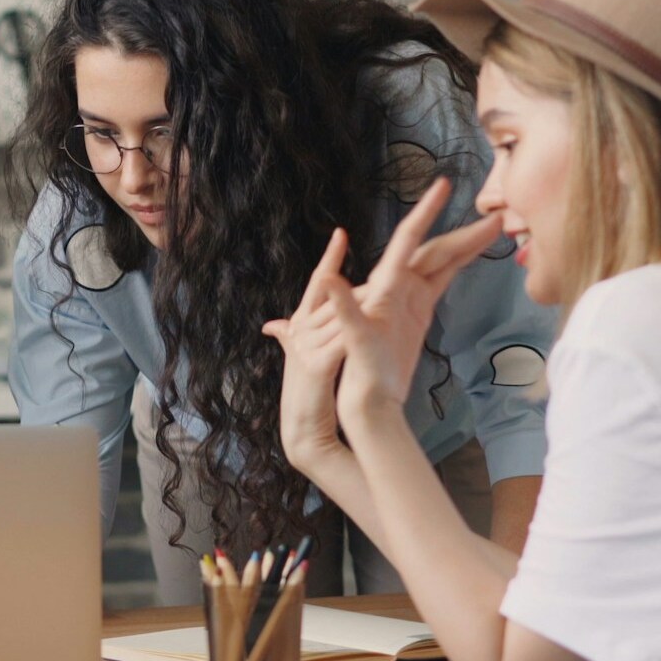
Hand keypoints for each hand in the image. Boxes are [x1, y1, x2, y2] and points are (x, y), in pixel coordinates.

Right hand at [261, 227, 354, 477]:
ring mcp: (307, 345)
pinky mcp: (316, 364)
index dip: (329, 259)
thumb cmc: (308, 389)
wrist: (301, 426)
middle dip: (351, 276)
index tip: (341, 234)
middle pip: (331, 294)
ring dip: (359, 300)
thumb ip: (297, 333)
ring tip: (382, 286)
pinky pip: (339, 340)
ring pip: (338, 314)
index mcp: (303, 323)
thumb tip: (278, 321)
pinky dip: (352, 329)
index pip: (317, 283)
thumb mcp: (307, 354)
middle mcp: (302, 329)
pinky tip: (366, 323)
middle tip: (375, 256)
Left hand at [337, 179, 500, 419]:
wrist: (368, 397)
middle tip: (499, 216)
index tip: (442, 185)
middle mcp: (398, 284)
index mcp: (386, 284)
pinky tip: (473, 250)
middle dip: (466, 233)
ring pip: (443, 260)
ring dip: (467, 243)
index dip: (426, 212)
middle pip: (436, 249)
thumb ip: (344, 306)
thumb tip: (328, 278)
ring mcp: (410, 295)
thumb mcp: (353, 338)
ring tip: (496, 226)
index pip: (408, 239)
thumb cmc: (362, 369)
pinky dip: (459, 262)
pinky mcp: (419, 309)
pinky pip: (442, 278)